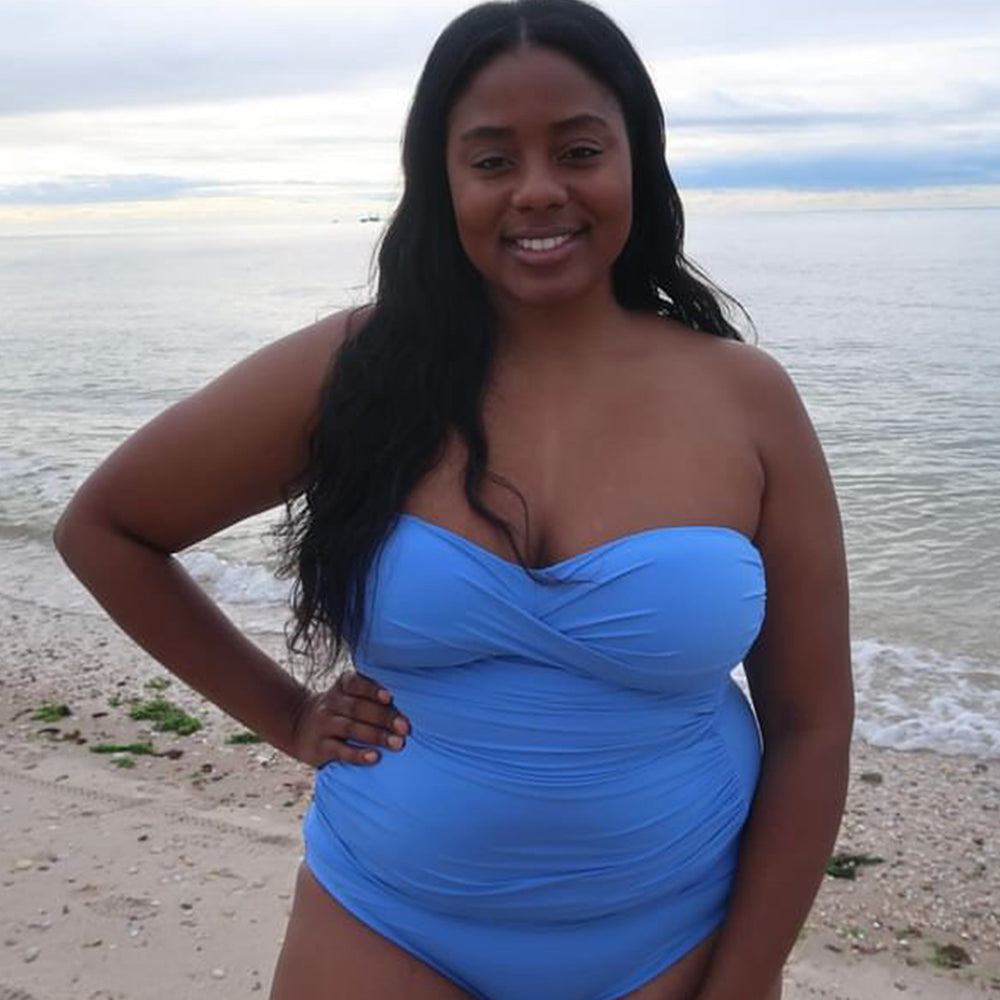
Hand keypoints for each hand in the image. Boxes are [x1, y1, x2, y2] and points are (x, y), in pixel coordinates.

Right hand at [292, 671, 409, 766]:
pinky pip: (339, 751)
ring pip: (350, 728)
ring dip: (376, 736)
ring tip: (398, 743)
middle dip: (384, 717)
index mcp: (341, 686)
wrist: (298, 726)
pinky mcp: (319, 748)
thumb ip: (371, 694)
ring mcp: (323, 725)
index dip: (371, 689)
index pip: (355, 683)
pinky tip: (374, 757)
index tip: (389, 697)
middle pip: (358, 708)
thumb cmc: (339, 709)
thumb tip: (412, 699)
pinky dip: (358, 755)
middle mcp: (330, 703)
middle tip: (405, 728)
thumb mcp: (347, 694)